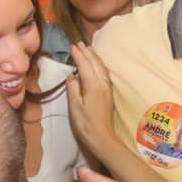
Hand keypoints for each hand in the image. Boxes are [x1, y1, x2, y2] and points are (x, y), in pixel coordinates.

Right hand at [66, 44, 119, 159]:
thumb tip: (72, 75)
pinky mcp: (108, 94)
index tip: (72, 46)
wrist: (102, 138)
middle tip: (79, 43)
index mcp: (93, 85)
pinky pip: (104, 73)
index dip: (78, 55)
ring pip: (101, 67)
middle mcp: (102, 84)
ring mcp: (107, 88)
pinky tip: (96, 65)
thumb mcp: (74, 106)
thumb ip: (73, 88)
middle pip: (95, 63)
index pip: (84, 65)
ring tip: (87, 49)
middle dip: (87, 52)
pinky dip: (98, 65)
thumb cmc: (85, 124)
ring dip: (94, 57)